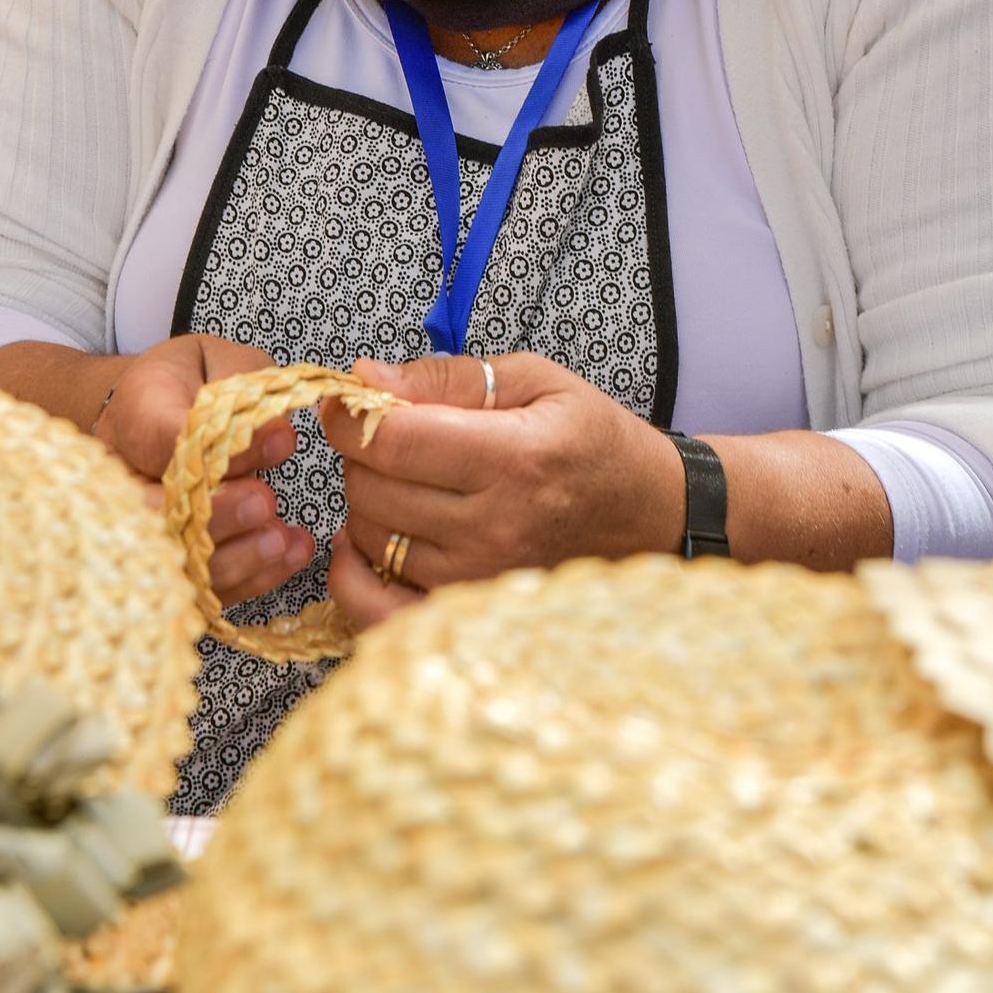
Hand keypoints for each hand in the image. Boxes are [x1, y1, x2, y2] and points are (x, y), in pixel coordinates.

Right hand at [93, 333, 314, 603]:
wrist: (153, 406)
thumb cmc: (195, 380)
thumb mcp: (222, 362)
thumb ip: (247, 389)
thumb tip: (279, 439)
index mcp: (135, 411)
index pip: (162, 439)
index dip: (217, 452)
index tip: (278, 445)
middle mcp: (121, 476)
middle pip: (155, 514)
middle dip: (216, 517)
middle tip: (267, 503)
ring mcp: (137, 524)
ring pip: (172, 561)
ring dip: (234, 559)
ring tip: (284, 540)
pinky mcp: (165, 558)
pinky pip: (197, 586)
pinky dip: (246, 580)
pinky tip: (287, 556)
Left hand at [322, 352, 685, 631]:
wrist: (647, 513)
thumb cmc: (591, 440)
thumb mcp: (534, 380)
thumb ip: (446, 377)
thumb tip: (367, 377)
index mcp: (513, 458)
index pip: (392, 440)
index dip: (350, 415)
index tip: (346, 401)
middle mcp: (495, 528)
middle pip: (371, 488)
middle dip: (362, 453)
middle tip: (391, 437)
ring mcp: (480, 580)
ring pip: (369, 537)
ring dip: (366, 502)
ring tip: (403, 481)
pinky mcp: (470, 616)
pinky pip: (376, 609)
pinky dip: (354, 574)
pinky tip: (366, 541)